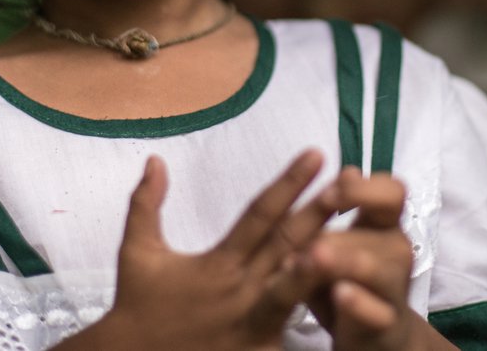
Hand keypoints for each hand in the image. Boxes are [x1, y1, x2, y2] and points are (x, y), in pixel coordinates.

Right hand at [76, 150, 336, 350]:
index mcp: (218, 263)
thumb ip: (146, 204)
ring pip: (294, 293)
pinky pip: (291, 332)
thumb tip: (155, 159)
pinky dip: (314, 317)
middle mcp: (240, 291)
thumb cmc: (138, 307)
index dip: (288, 183)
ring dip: (319, 268)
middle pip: (286, 247)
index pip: (260, 214)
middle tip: (349, 184)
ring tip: (348, 243)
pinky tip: (344, 297)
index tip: (315, 155)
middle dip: (318, 213)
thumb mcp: (137, 253)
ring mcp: (253, 326)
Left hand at [306, 168, 441, 350]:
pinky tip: (339, 294)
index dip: (365, 189)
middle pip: (382, 230)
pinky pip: (378, 312)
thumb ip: (334, 210)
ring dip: (347, 261)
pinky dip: (359, 303)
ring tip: (316, 256)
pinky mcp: (386, 326)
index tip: (330, 190)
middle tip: (311, 229)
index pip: (392, 192)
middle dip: (343, 231)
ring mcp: (394, 291)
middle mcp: (396, 253)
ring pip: (381, 269)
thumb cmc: (344, 280)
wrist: (369, 338)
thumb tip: (347, 171)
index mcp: (382, 226)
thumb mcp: (334, 243)